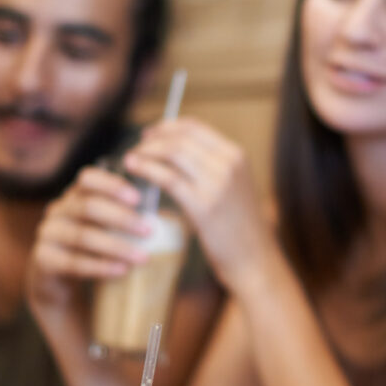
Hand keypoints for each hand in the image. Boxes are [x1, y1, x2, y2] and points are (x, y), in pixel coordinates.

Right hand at [28, 166, 153, 322]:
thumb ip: (128, 216)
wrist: (58, 281)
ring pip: (82, 236)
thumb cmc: (95, 248)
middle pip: (88, 206)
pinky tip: (121, 272)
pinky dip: (99, 267)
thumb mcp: (108, 227)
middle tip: (150, 231)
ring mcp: (47, 234)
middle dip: (122, 218)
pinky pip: (71, 262)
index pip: (87, 178)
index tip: (138, 198)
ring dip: (115, 246)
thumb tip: (176, 211)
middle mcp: (58, 210)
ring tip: (143, 258)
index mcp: (75, 195)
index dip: (112, 185)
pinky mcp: (43, 260)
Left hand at [122, 118, 278, 292]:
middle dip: (154, 139)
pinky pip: (168, 178)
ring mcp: (217, 183)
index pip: (195, 127)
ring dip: (146, 152)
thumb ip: (210, 167)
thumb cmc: (240, 227)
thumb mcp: (232, 187)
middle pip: (181, 137)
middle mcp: (229, 164)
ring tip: (131, 159)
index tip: (150, 133)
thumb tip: (174, 152)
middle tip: (137, 147)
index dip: (168, 126)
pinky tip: (135, 171)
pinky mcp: (203, 205)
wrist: (254, 259)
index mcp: (236, 155)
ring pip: (172, 153)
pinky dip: (147, 170)